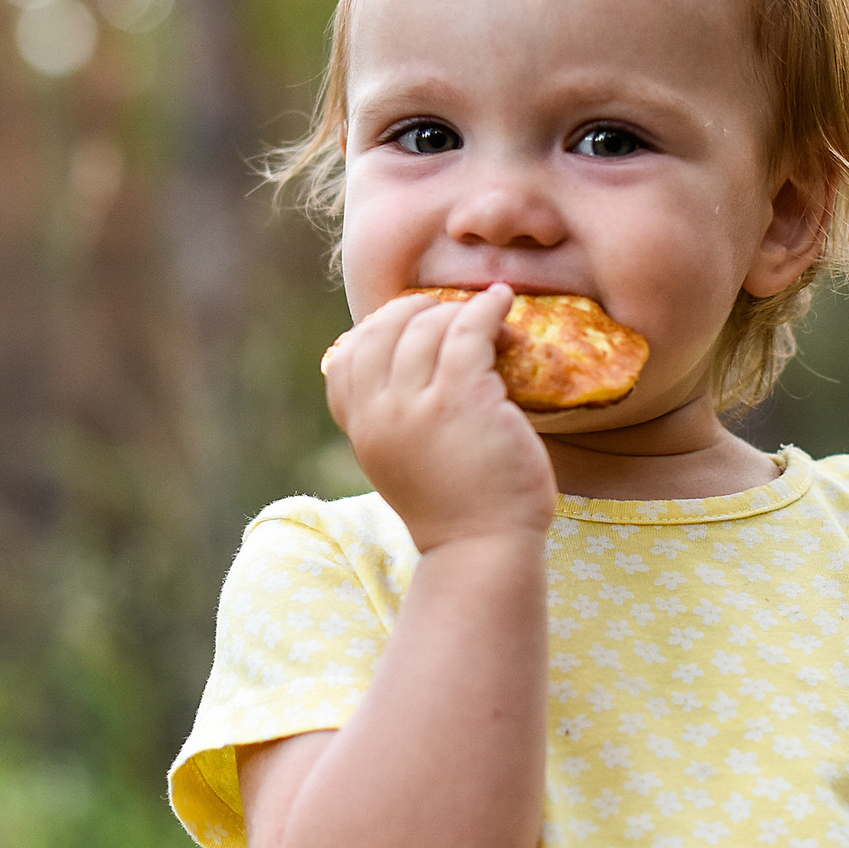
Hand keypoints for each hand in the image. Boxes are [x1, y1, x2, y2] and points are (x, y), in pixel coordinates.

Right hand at [324, 285, 554, 550]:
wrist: (484, 547)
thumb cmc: (456, 508)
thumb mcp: (401, 465)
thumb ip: (393, 422)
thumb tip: (404, 371)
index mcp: (363, 431)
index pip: (346, 360)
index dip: (375, 331)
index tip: (407, 325)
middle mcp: (381, 415)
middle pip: (382, 332)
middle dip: (413, 311)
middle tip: (447, 310)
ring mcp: (418, 406)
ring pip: (426, 327)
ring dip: (456, 311)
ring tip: (486, 313)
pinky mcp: (463, 399)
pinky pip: (468, 331)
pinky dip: (486, 308)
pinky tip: (502, 300)